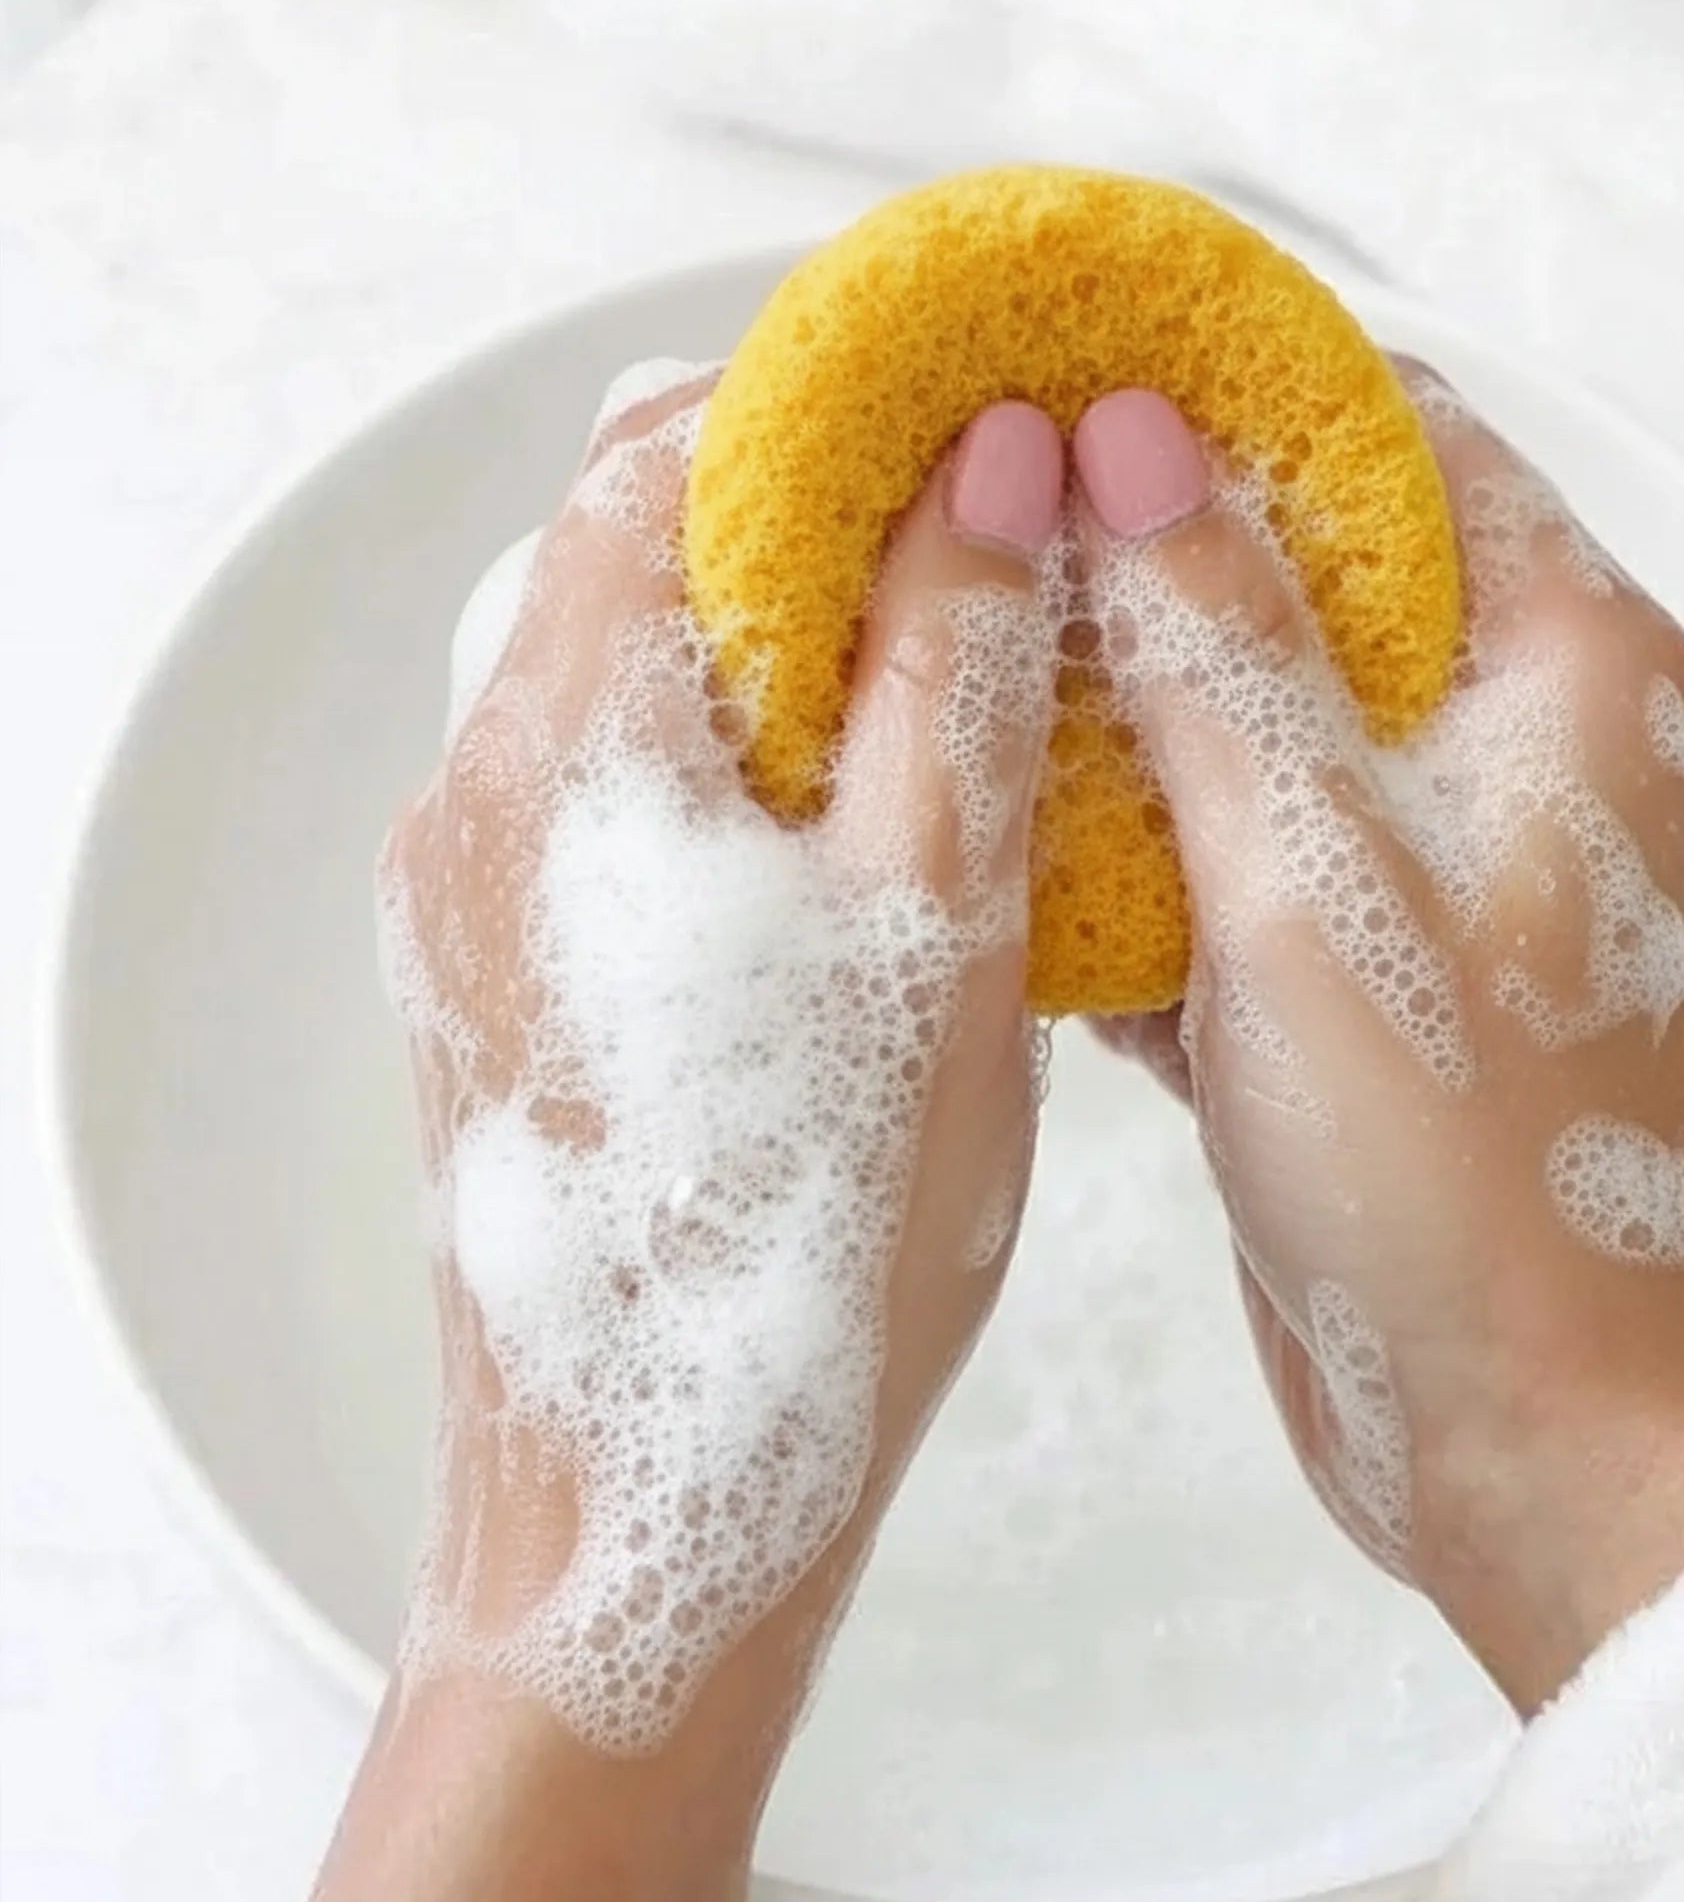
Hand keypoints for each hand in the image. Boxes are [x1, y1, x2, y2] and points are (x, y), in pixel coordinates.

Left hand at [304, 372, 1066, 1901]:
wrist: (651, 1520)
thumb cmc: (816, 1245)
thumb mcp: (942, 924)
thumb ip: (961, 664)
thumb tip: (992, 467)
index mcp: (569, 753)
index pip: (661, 456)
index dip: (822, 388)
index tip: (966, 381)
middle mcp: (478, 802)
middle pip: (626, 552)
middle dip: (807, 501)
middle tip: (981, 512)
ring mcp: (472, 897)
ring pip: (624, 671)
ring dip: (777, 624)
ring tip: (949, 646)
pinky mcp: (501, 979)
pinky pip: (612, 789)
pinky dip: (736, 742)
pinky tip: (862, 802)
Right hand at [1074, 377, 1683, 1714]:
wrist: (1531, 1426)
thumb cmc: (1471, 1169)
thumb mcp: (1316, 876)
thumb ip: (1215, 646)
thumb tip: (1126, 443)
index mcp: (1564, 669)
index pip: (1400, 435)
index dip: (1231, 383)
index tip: (1066, 362)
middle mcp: (1511, 743)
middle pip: (1304, 572)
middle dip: (1138, 553)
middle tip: (969, 514)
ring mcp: (1426, 860)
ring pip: (1246, 719)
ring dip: (1114, 709)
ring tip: (948, 664)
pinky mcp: (1353, 965)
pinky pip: (1224, 851)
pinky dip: (1126, 849)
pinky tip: (1002, 847)